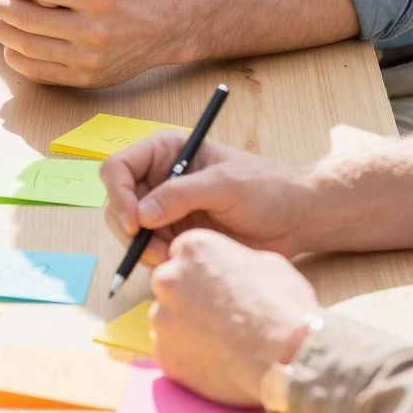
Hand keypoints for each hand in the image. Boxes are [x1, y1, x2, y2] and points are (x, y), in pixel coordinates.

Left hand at [0, 0, 174, 86]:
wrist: (161, 30)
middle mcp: (93, 30)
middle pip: (24, 16)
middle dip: (4, 2)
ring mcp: (87, 59)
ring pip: (24, 45)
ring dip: (4, 28)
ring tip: (5, 16)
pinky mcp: (83, 79)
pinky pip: (34, 70)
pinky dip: (16, 54)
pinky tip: (17, 40)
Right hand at [102, 131, 303, 267]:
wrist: (295, 218)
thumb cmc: (266, 188)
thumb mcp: (225, 184)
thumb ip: (182, 194)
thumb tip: (141, 215)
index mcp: (167, 152)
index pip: (118, 168)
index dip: (118, 194)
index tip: (135, 223)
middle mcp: (160, 179)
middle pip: (116, 203)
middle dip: (129, 229)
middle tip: (156, 250)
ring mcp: (166, 210)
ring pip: (129, 232)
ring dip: (143, 249)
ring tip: (174, 256)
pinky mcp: (176, 236)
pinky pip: (149, 251)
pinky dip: (157, 260)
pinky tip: (182, 260)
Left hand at [150, 229, 319, 403]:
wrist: (286, 357)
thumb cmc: (283, 306)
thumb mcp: (268, 264)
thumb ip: (236, 260)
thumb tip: (233, 268)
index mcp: (194, 248)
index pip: (183, 254)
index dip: (202, 271)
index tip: (218, 286)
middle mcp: (169, 278)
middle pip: (169, 284)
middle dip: (188, 296)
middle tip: (218, 314)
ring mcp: (162, 318)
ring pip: (168, 319)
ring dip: (187, 327)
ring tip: (221, 340)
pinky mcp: (164, 354)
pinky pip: (171, 351)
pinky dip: (188, 356)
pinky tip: (216, 359)